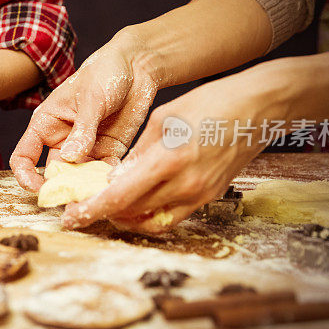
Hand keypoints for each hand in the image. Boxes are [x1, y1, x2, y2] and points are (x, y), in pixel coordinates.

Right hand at [9, 30, 157, 191]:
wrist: (137, 66)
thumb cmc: (105, 72)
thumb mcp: (91, 99)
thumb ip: (82, 129)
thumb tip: (70, 157)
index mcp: (47, 123)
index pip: (25, 155)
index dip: (26, 175)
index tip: (37, 188)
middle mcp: (63, 139)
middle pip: (54, 172)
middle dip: (61, 188)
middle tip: (72, 198)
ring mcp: (86, 148)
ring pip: (79, 177)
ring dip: (85, 188)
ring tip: (94, 195)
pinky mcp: (109, 151)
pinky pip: (103, 172)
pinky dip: (106, 180)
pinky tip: (112, 182)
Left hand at [61, 69, 275, 233]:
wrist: (258, 110)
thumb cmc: (210, 105)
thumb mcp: (162, 121)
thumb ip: (137, 154)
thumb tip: (115, 179)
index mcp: (167, 161)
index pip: (119, 196)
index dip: (92, 210)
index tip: (71, 217)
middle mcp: (184, 185)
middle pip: (132, 214)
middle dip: (102, 216)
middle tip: (81, 213)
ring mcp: (199, 195)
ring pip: (151, 222)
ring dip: (125, 219)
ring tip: (105, 210)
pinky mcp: (209, 198)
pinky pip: (171, 218)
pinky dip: (148, 216)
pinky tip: (134, 206)